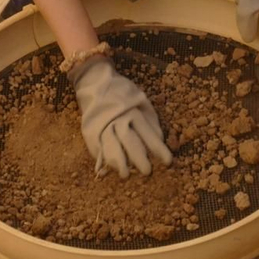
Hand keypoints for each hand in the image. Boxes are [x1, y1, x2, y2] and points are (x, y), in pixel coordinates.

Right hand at [69, 55, 171, 176]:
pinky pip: (97, 148)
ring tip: (125, 174)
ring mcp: (103, 126)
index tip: (168, 162)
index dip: (159, 149)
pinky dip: (103, 159)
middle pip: (131, 143)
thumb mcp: (142, 102)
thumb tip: (159, 140)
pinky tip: (108, 168)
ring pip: (112, 148)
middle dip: (139, 160)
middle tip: (147, 172)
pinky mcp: (90, 131)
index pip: (149, 135)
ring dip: (119, 163)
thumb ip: (150, 121)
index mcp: (134, 113)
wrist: (95, 83)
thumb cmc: (123, 95)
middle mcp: (119, 120)